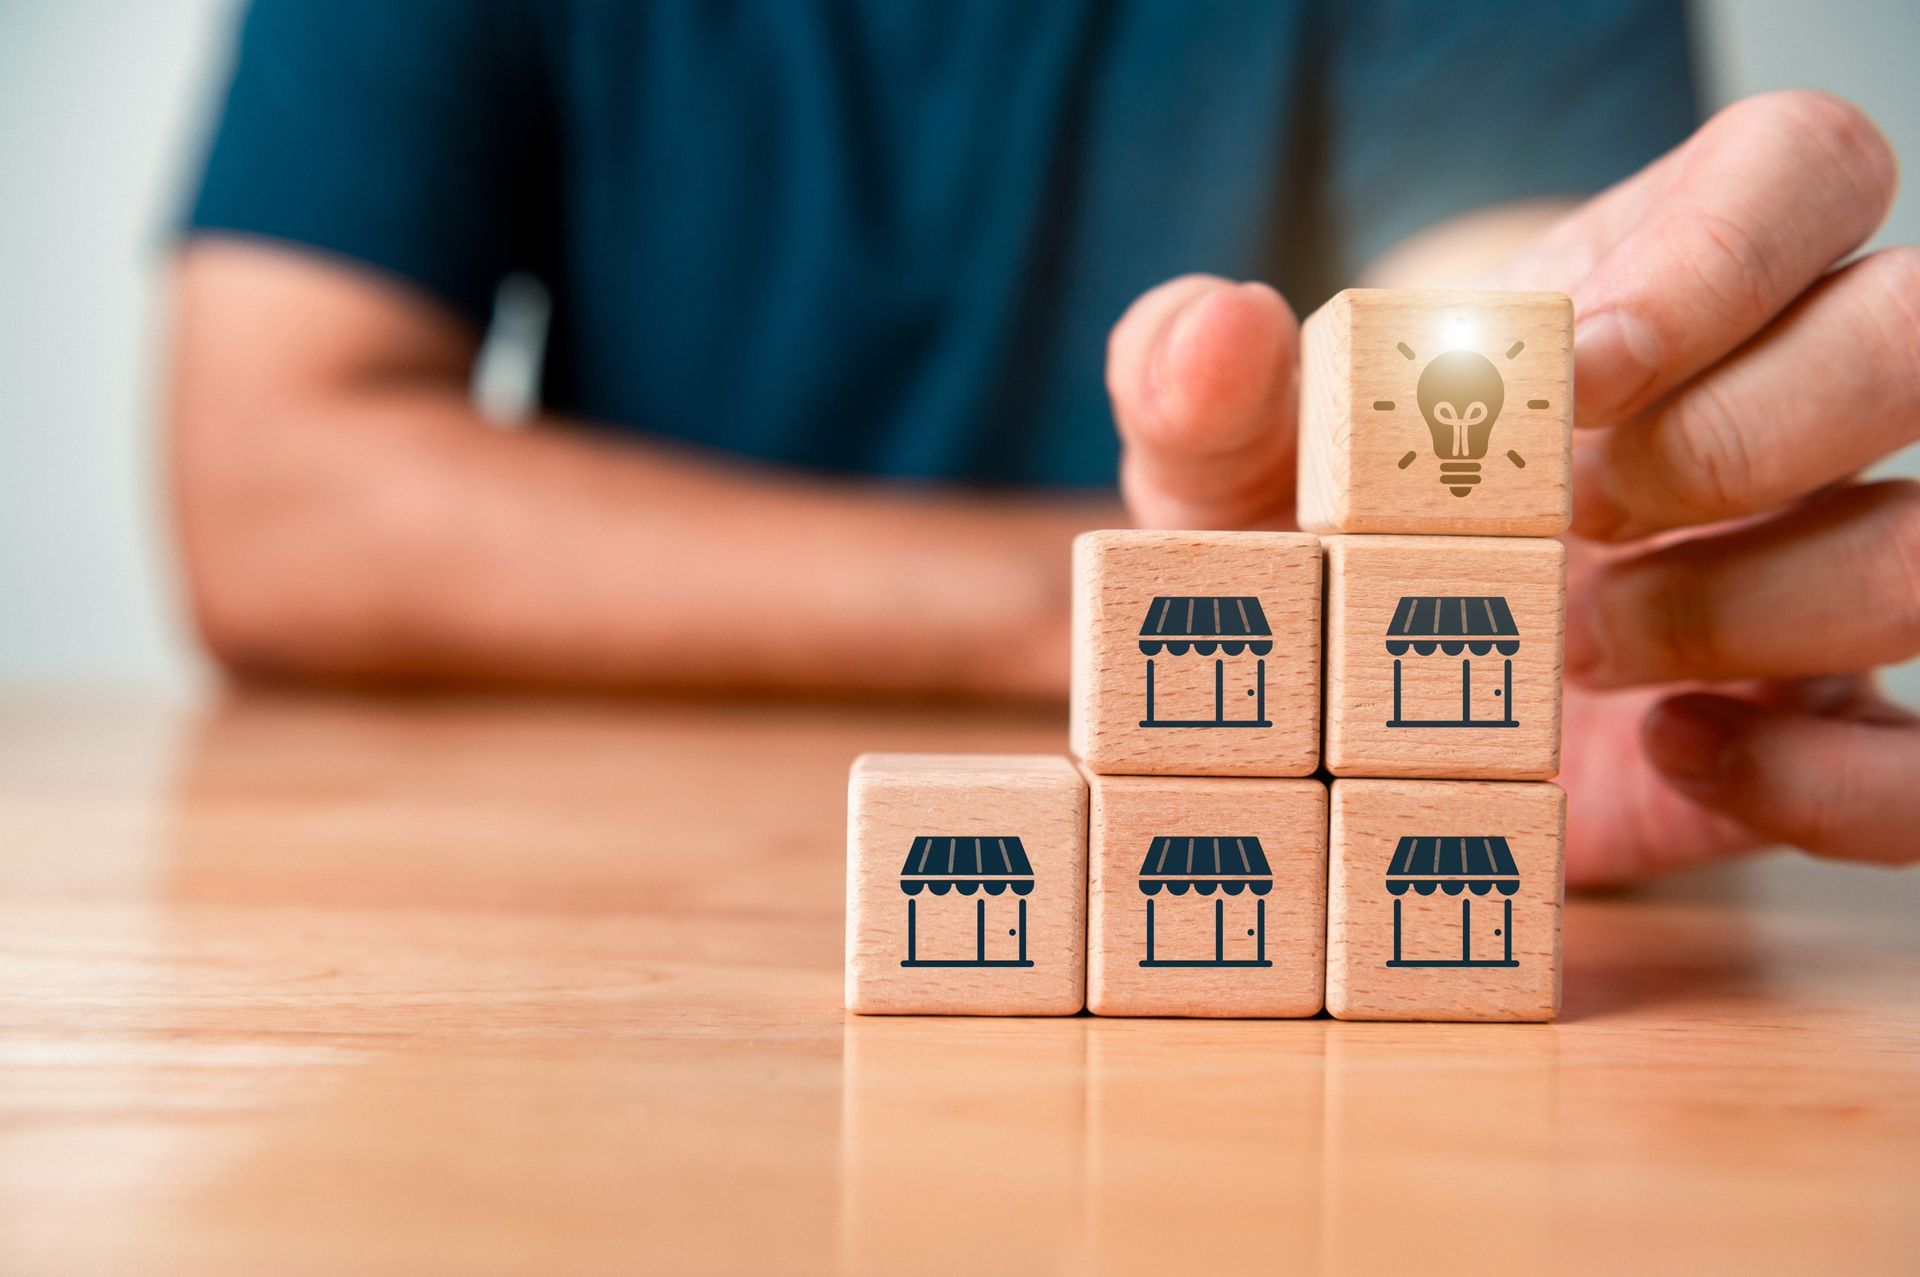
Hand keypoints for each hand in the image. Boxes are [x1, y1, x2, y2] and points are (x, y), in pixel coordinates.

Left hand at [1105, 91, 1919, 883]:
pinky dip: (1823, 782)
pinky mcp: (1827, 731)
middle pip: (1912, 332)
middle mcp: (1776, 410)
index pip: (1799, 172)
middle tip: (1570, 521)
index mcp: (1648, 289)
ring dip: (1763, 607)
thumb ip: (1193, 388)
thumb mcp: (1225, 475)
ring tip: (1578, 649)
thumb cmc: (1309, 544)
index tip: (1572, 373)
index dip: (1719, 255)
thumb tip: (1220, 327)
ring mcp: (1822, 565)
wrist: (1351, 714)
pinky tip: (1674, 754)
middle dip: (1744, 433)